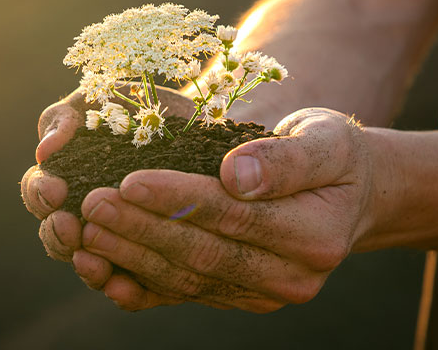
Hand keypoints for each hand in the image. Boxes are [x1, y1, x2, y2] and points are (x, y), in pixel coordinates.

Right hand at [20, 86, 194, 302]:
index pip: (39, 193)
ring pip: (87, 263)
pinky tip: (121, 286)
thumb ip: (69, 118)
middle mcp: (84, 213)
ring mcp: (114, 239)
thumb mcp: (105, 101)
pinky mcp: (146, 260)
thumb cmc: (142, 108)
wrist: (199, 127)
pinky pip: (129, 284)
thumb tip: (45, 150)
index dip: (40, 194)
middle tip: (69, 227)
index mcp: (66, 176)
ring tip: (91, 259)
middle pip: (55, 234)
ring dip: (83, 263)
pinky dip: (120, 289)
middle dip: (56, 233)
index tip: (56, 190)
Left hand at [74, 107, 379, 311]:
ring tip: (85, 227)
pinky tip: (99, 269)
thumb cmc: (334, 155)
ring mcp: (262, 293)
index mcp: (314, 236)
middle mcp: (290, 277)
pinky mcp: (237, 296)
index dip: (178, 199)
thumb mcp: (326, 141)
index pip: (234, 217)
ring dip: (130, 255)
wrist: (351, 194)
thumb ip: (285, 159)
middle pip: (202, 253)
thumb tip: (235, 175)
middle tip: (93, 203)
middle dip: (141, 229)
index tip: (130, 179)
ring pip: (186, 277)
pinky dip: (138, 284)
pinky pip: (182, 294)